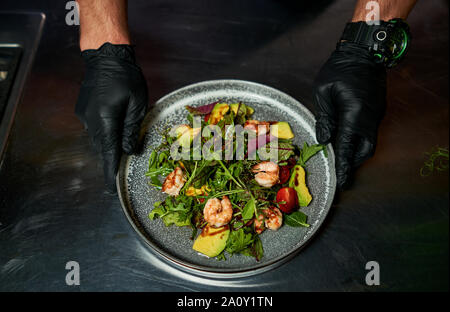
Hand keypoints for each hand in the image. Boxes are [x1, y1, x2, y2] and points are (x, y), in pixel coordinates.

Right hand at [76, 43, 147, 192]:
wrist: (106, 56)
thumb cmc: (126, 77)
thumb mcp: (137, 104)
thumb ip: (132, 129)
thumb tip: (130, 150)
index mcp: (105, 119)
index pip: (108, 152)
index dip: (110, 171)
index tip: (110, 188)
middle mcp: (91, 120)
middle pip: (102, 147)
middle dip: (111, 158)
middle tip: (121, 169)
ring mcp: (84, 115)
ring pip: (98, 139)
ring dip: (108, 145)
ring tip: (121, 147)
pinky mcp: (83, 110)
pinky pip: (94, 128)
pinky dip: (104, 133)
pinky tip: (114, 128)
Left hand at [313, 42, 386, 188]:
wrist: (363, 52)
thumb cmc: (338, 69)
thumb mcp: (323, 93)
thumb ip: (324, 118)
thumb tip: (324, 140)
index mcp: (353, 113)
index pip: (346, 146)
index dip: (343, 165)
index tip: (342, 182)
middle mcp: (369, 117)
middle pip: (364, 150)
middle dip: (352, 162)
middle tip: (341, 171)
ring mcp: (376, 114)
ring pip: (368, 143)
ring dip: (355, 152)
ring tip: (341, 157)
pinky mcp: (377, 111)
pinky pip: (369, 132)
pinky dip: (358, 140)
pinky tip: (346, 139)